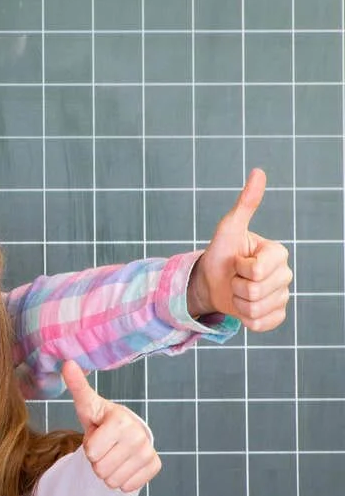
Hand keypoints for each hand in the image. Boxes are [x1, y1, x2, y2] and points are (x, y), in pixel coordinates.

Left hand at [63, 361, 161, 492]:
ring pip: (112, 480)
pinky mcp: (154, 465)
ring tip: (112, 455)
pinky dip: (121, 479)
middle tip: (104, 447)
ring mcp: (149, 452)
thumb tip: (67, 363)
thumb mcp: (87, 405)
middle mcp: (139, 436)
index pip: (91, 452)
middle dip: (97, 461)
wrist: (125, 433)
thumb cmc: (102, 420)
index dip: (89, 447)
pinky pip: (126, 486)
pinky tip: (123, 464)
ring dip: (107, 472)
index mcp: (121, 420)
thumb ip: (77, 387)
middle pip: (100, 468)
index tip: (97, 436)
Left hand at [188, 169, 292, 330]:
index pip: (258, 271)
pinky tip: (243, 306)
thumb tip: (258, 172)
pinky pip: (262, 324)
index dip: (240, 269)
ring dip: (238, 302)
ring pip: (257, 310)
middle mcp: (285, 274)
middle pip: (257, 292)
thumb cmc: (220, 253)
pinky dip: (246, 319)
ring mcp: (282, 296)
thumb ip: (245, 203)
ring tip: (236, 290)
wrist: (210, 281)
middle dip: (236, 286)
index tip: (237, 261)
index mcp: (278, 253)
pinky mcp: (275, 315)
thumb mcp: (229, 229)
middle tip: (234, 277)